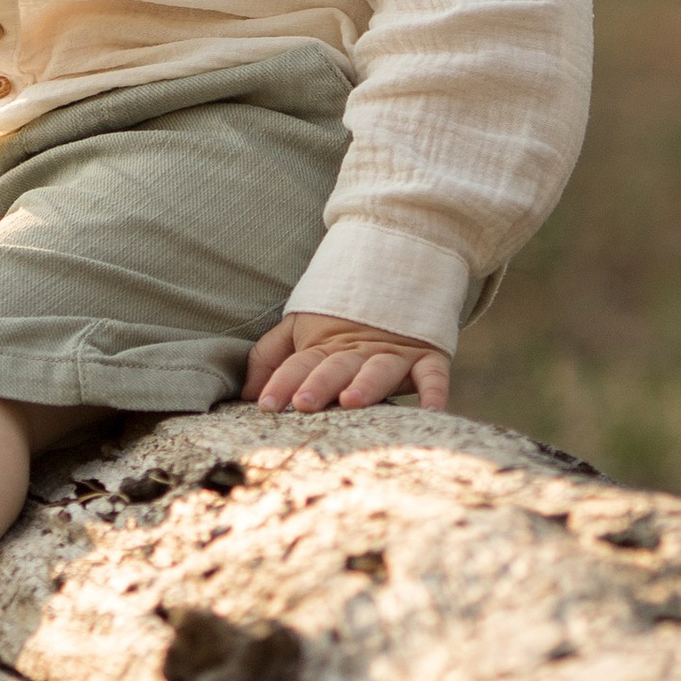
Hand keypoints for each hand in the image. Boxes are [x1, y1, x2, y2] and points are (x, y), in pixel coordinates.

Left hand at [243, 310, 450, 412]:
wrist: (393, 271)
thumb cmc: (339, 313)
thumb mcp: (300, 327)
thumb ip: (272, 357)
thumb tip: (246, 393)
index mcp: (325, 345)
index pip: (299, 363)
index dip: (281, 381)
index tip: (265, 404)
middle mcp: (358, 350)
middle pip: (336, 366)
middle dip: (319, 384)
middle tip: (304, 403)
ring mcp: (393, 352)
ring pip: (378, 369)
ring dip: (366, 385)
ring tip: (351, 401)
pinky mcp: (427, 354)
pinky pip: (433, 373)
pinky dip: (435, 389)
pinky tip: (432, 410)